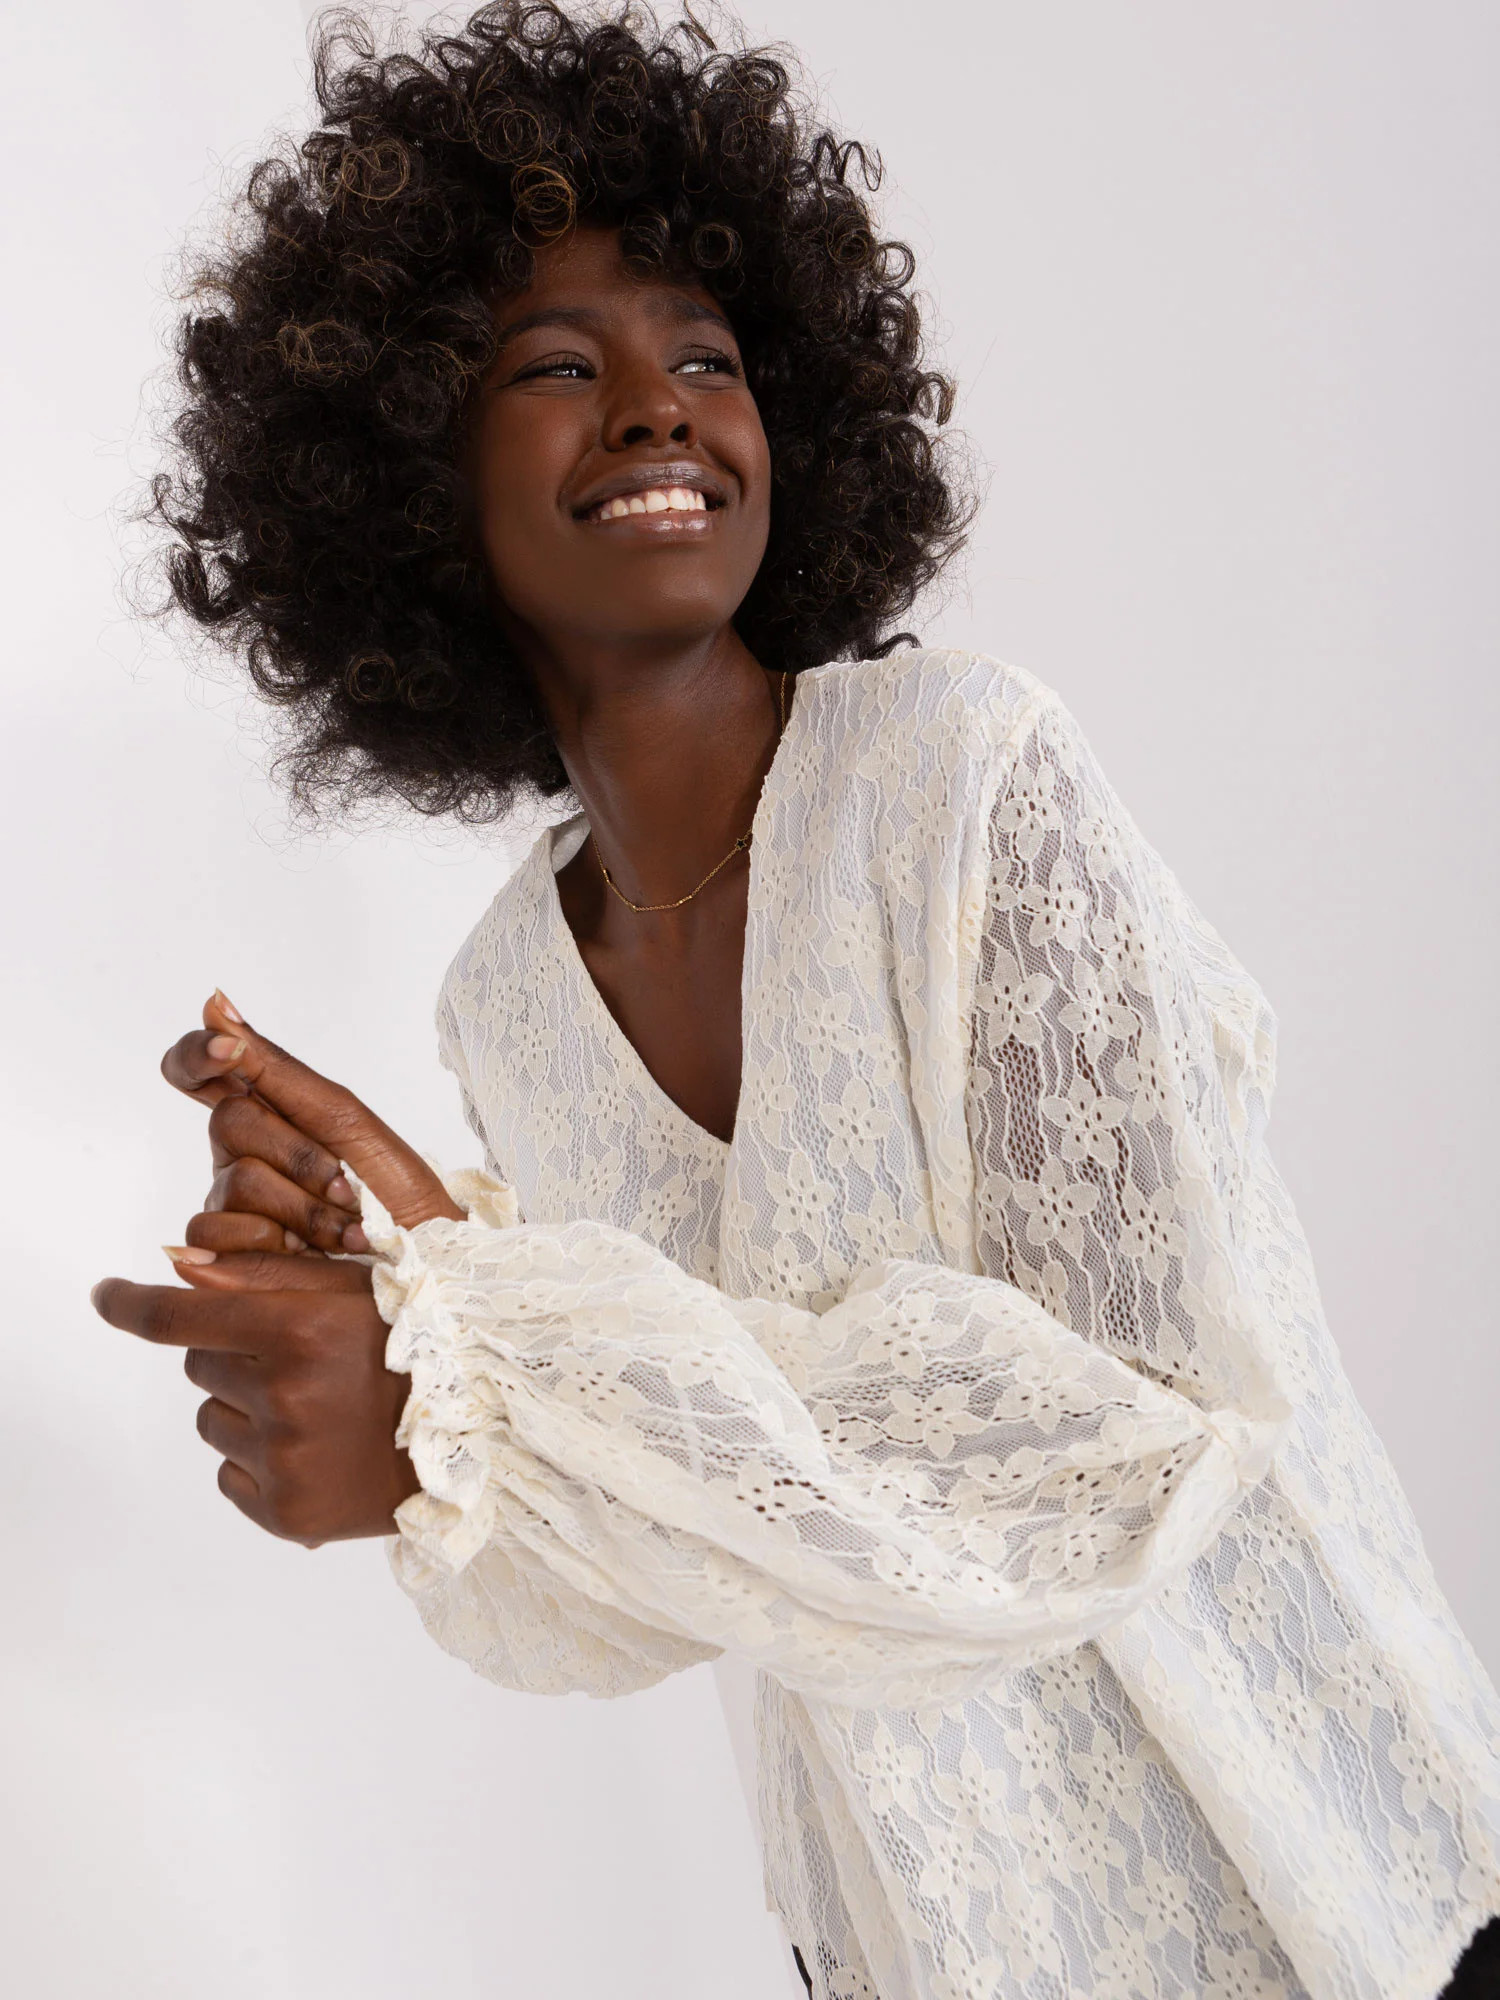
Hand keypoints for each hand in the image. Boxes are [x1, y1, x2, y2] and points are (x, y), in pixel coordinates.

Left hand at [91, 1252, 419, 1544]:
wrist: (475, 1437)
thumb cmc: (414, 1348)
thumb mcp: (354, 1291)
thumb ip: (265, 1275)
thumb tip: (178, 1264)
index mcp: (299, 1330)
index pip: (174, 1317)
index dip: (126, 1303)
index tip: (104, 1293)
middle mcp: (284, 1396)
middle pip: (198, 1364)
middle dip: (231, 1354)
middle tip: (297, 1359)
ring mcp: (282, 1460)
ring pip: (213, 1420)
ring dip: (245, 1409)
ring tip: (314, 1407)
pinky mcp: (284, 1511)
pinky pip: (229, 1475)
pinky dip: (258, 1462)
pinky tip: (313, 1448)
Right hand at [159, 990, 464, 1252]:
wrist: (421, 1259)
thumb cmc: (392, 1189)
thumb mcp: (344, 1118)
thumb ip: (276, 1067)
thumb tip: (214, 1000)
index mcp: (264, 1110)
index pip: (196, 1068)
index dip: (198, 1053)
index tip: (231, 1051)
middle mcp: (237, 1152)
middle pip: (229, 1122)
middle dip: (300, 1156)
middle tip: (347, 1187)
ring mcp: (227, 1202)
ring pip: (235, 1183)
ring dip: (304, 1210)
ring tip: (344, 1227)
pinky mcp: (220, 1255)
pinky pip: (217, 1233)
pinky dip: (277, 1243)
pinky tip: (308, 1254)